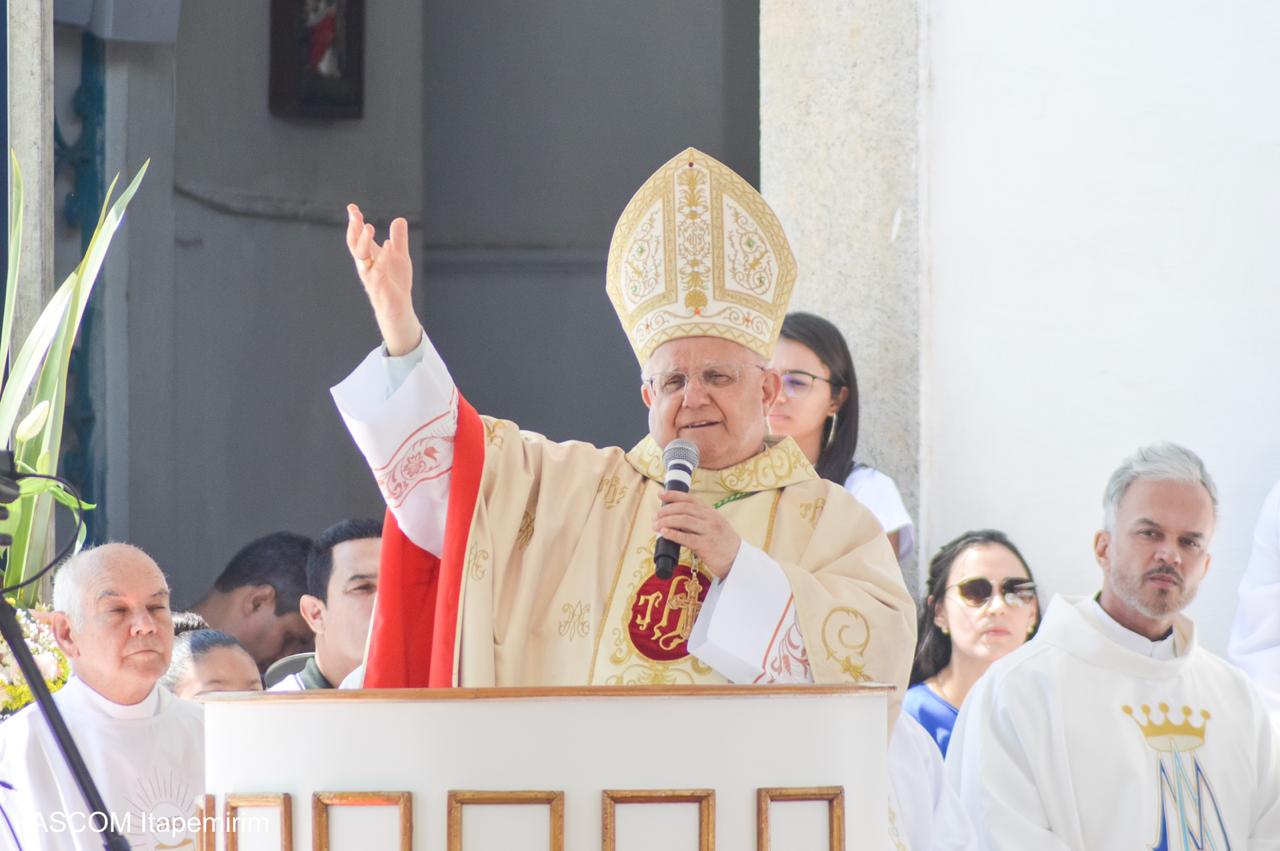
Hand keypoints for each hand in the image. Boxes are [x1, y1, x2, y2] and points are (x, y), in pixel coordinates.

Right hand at [346, 204, 421, 355]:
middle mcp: (365, 265)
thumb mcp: (400, 256)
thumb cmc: (395, 282)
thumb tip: (399, 219)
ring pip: (362, 257)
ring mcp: (370, 275)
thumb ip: (399, 239)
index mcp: (368, 257)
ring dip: (364, 241)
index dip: (354, 223)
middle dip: (354, 229)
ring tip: (369, 227)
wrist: (398, 308)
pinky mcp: (379, 286)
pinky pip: (379, 269)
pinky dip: (384, 257)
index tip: (352, 207)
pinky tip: (390, 245)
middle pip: (354, 245)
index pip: (357, 237)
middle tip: (356, 214)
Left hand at [652, 491, 741, 578]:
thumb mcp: (714, 526)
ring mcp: (709, 532)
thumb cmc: (723, 544)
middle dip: (666, 510)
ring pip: (684, 521)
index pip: (690, 499)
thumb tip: (674, 518)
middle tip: (655, 516)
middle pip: (684, 508)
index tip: (660, 494)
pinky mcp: (706, 546)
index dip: (674, 495)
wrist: (738, 560)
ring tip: (655, 525)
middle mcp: (711, 519)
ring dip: (666, 521)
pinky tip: (663, 533)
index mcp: (711, 512)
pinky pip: (686, 538)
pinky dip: (673, 534)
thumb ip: (699, 520)